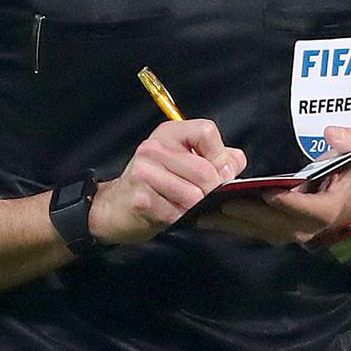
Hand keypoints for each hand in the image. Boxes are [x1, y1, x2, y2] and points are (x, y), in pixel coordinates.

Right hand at [88, 119, 247, 244]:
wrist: (114, 207)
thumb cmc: (154, 185)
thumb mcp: (183, 163)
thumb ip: (215, 159)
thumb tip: (236, 162)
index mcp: (169, 133)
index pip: (206, 131)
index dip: (220, 156)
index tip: (217, 173)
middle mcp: (154, 148)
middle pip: (205, 170)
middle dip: (214, 191)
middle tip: (207, 199)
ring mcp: (144, 172)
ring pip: (195, 195)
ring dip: (197, 208)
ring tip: (187, 208)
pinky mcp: (141, 199)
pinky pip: (178, 213)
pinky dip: (182, 219)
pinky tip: (172, 215)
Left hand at [195, 126, 350, 245]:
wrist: (338, 208)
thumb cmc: (341, 177)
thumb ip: (349, 143)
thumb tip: (330, 133)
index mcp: (323, 210)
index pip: (303, 208)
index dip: (286, 201)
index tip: (266, 191)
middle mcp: (302, 229)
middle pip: (271, 221)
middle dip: (246, 211)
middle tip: (222, 198)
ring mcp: (283, 234)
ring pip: (254, 229)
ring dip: (228, 221)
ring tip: (202, 208)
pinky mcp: (268, 234)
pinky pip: (245, 231)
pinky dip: (224, 224)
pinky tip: (201, 215)